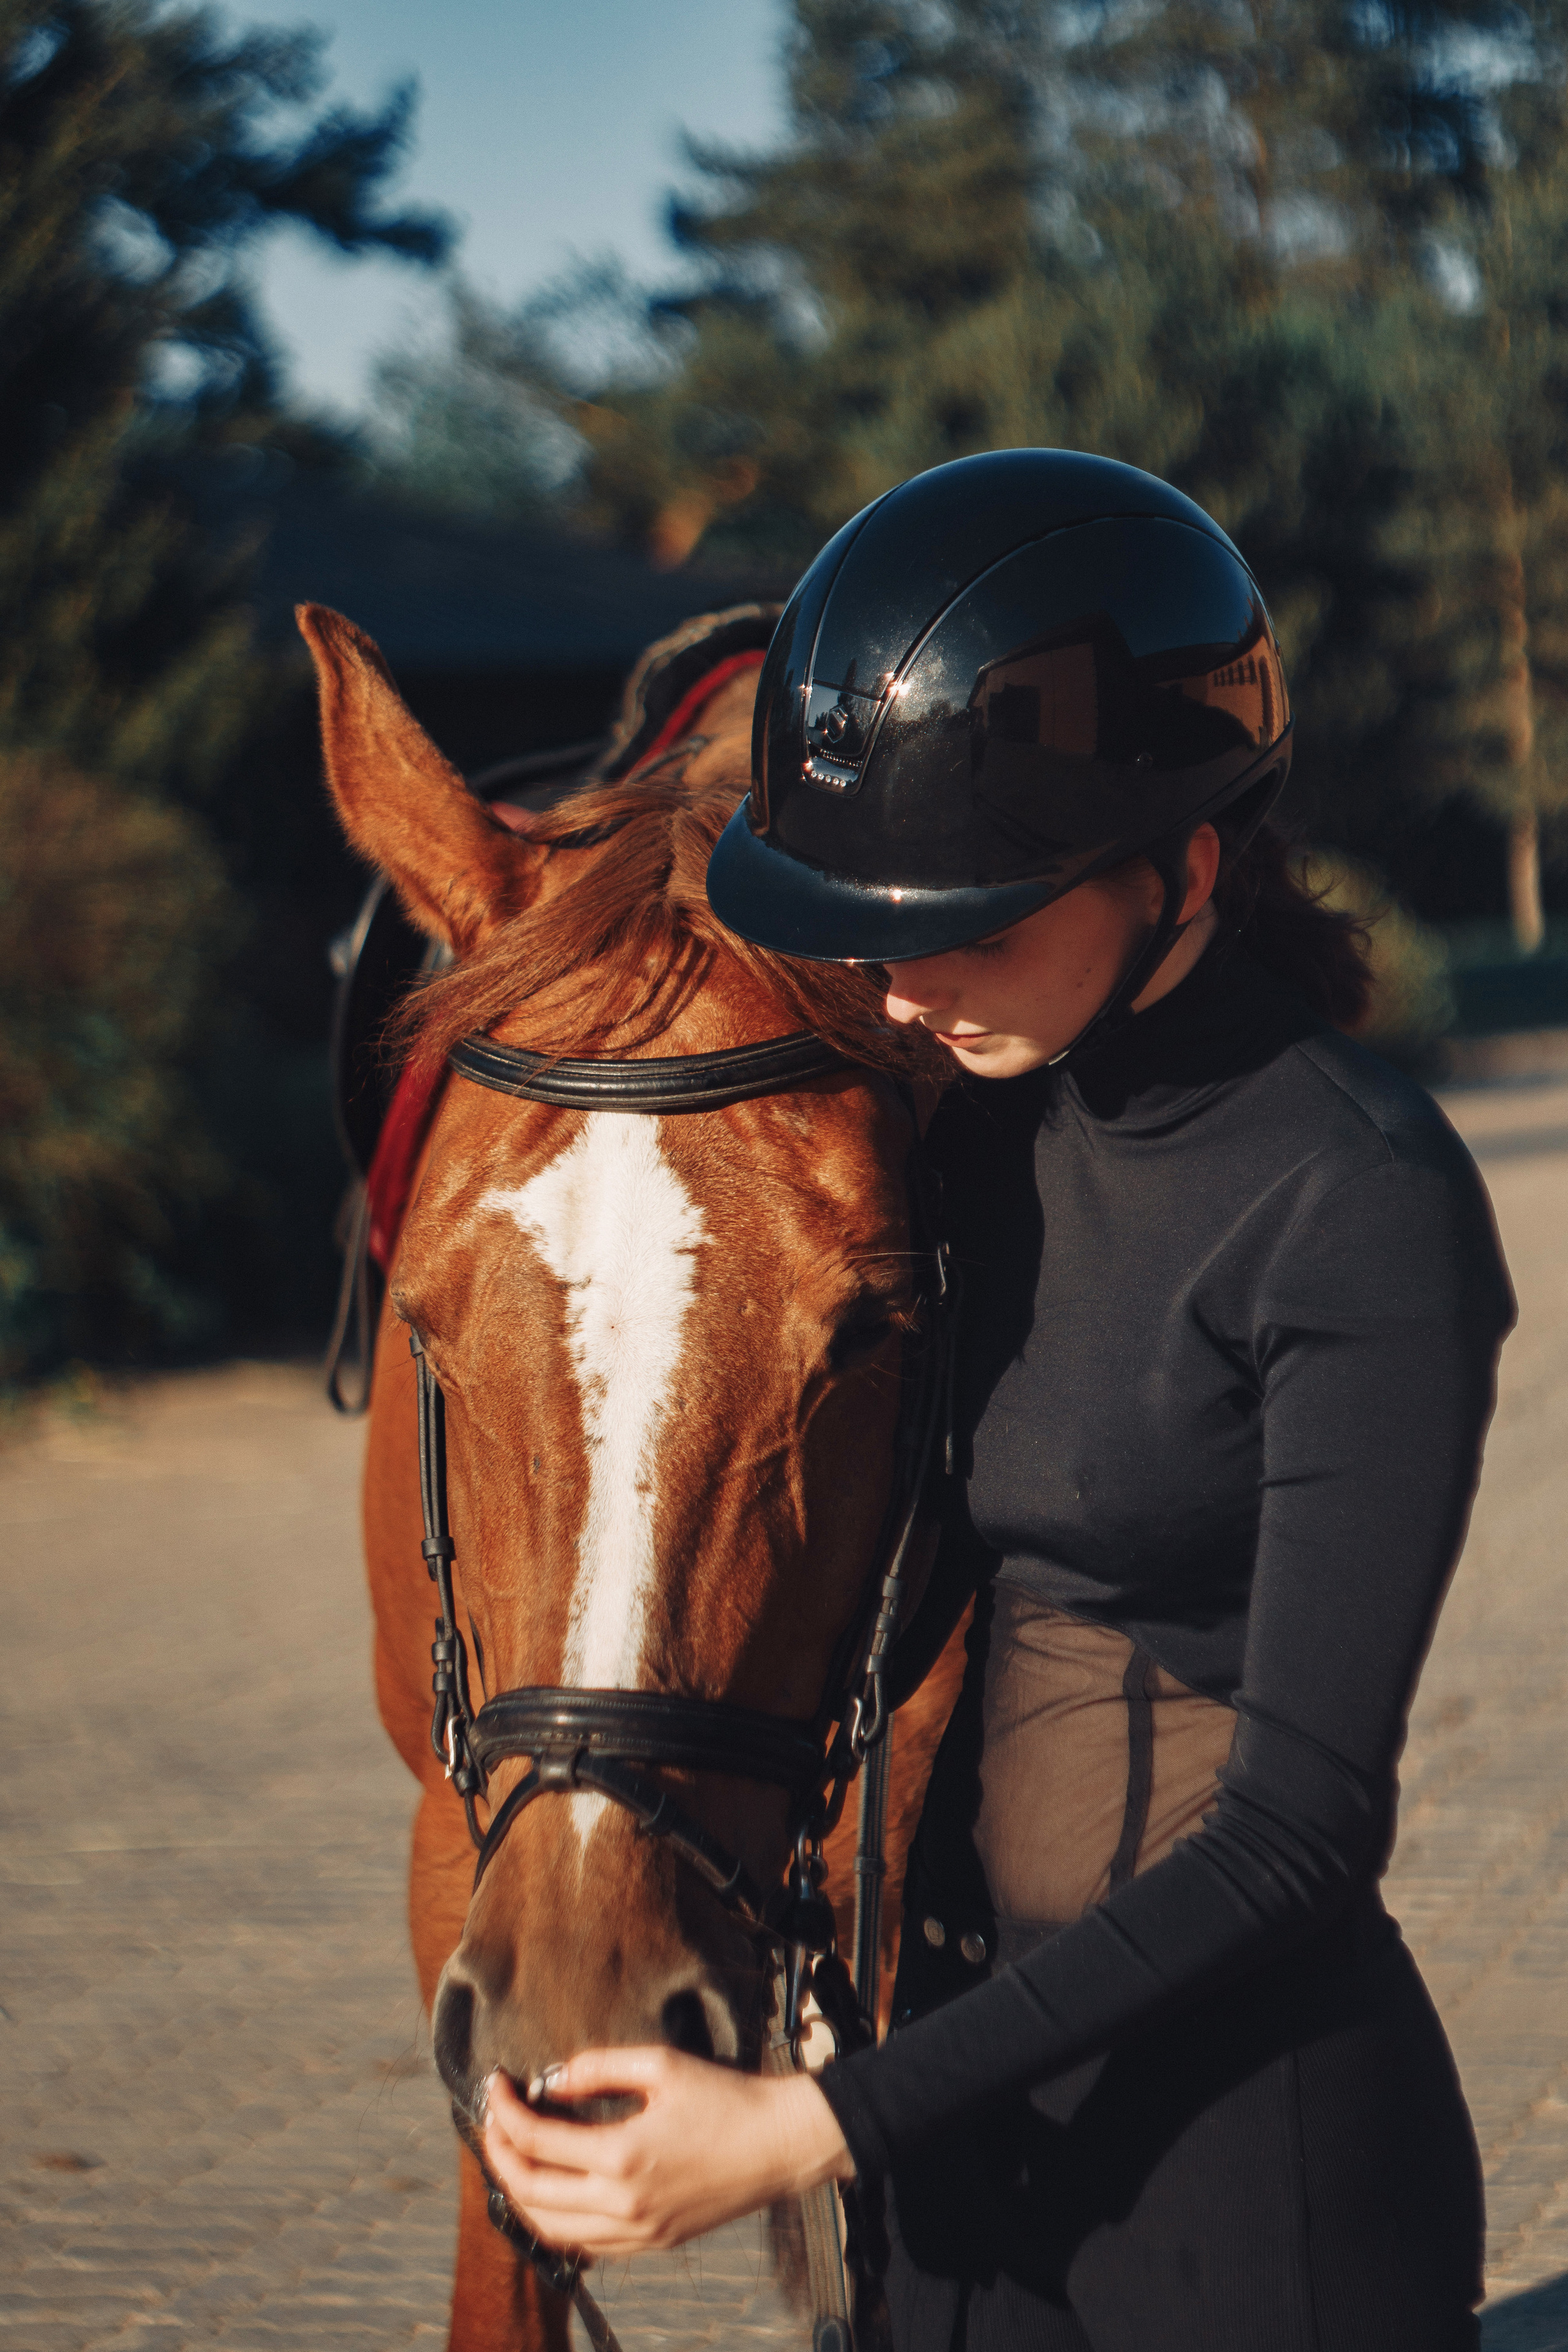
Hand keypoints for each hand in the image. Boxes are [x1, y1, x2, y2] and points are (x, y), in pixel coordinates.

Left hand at [481, 2047, 854, 2256]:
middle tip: (493, 2122)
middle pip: (531, 2193)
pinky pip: (585, 2245)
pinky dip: (556, 2221)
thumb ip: (599, 2067)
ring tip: (514, 2156)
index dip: (504, 2112)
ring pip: (551, 2229)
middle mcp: (623, 2204)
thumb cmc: (727, 2099)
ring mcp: (637, 2232)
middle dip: (499, 2156)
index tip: (495, 2086)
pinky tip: (555, 2190)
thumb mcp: (661, 2065)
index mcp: (622, 2156)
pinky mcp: (651, 2244)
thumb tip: (551, 2079)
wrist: (779, 2145)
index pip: (536, 2141)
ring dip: (521, 2193)